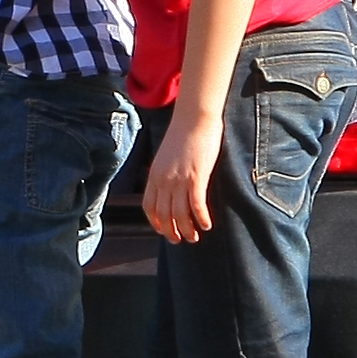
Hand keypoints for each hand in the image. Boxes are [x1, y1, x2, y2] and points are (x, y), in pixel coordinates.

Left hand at [143, 103, 221, 243]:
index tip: (163, 230)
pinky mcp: (196, 178)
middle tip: (180, 240)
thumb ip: (166, 171)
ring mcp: (179, 180)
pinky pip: (196, 206)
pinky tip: (207, 225)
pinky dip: (201, 219)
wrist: (194, 118)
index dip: (156, 221)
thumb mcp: (167, 155)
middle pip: (164, 214)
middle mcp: (164, 180)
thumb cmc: (184, 133)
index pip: (149, 205)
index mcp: (154, 174)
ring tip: (194, 238)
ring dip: (187, 230)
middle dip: (171, 231)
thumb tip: (171, 183)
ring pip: (180, 214)